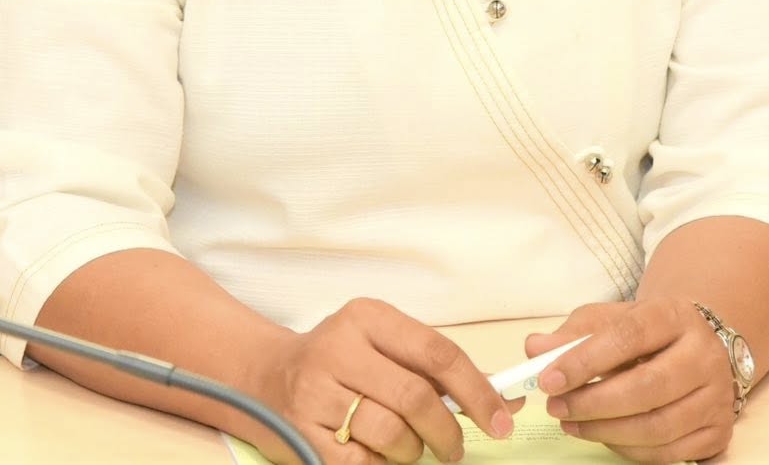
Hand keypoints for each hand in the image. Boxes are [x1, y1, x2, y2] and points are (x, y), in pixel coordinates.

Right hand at [246, 298, 517, 464]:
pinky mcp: (302, 432)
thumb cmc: (339, 362)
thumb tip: (505, 399)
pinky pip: (363, 464)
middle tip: (453, 448)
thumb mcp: (384, 346)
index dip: (478, 392)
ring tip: (406, 447)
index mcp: (368, 318)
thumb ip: (439, 369)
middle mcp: (338, 348)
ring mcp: (316, 392)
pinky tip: (376, 454)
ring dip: (412, 452)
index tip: (501, 420)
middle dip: (447, 433)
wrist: (263, 377)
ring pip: (392, 434)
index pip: (439, 354)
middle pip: (417, 398)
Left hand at [531, 297, 737, 463]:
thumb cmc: (646, 333)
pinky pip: (669, 453)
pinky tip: (604, 436)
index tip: (549, 379)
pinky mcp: (719, 431)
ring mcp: (716, 396)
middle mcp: (704, 355)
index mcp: (676, 316)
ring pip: (658, 427)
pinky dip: (629, 450)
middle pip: (647, 387)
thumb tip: (536, 348)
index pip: (629, 336)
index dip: (585, 360)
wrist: (696, 346)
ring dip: (605, 431)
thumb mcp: (611, 319)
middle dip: (593, 402)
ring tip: (571, 423)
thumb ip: (573, 333)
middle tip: (556, 407)